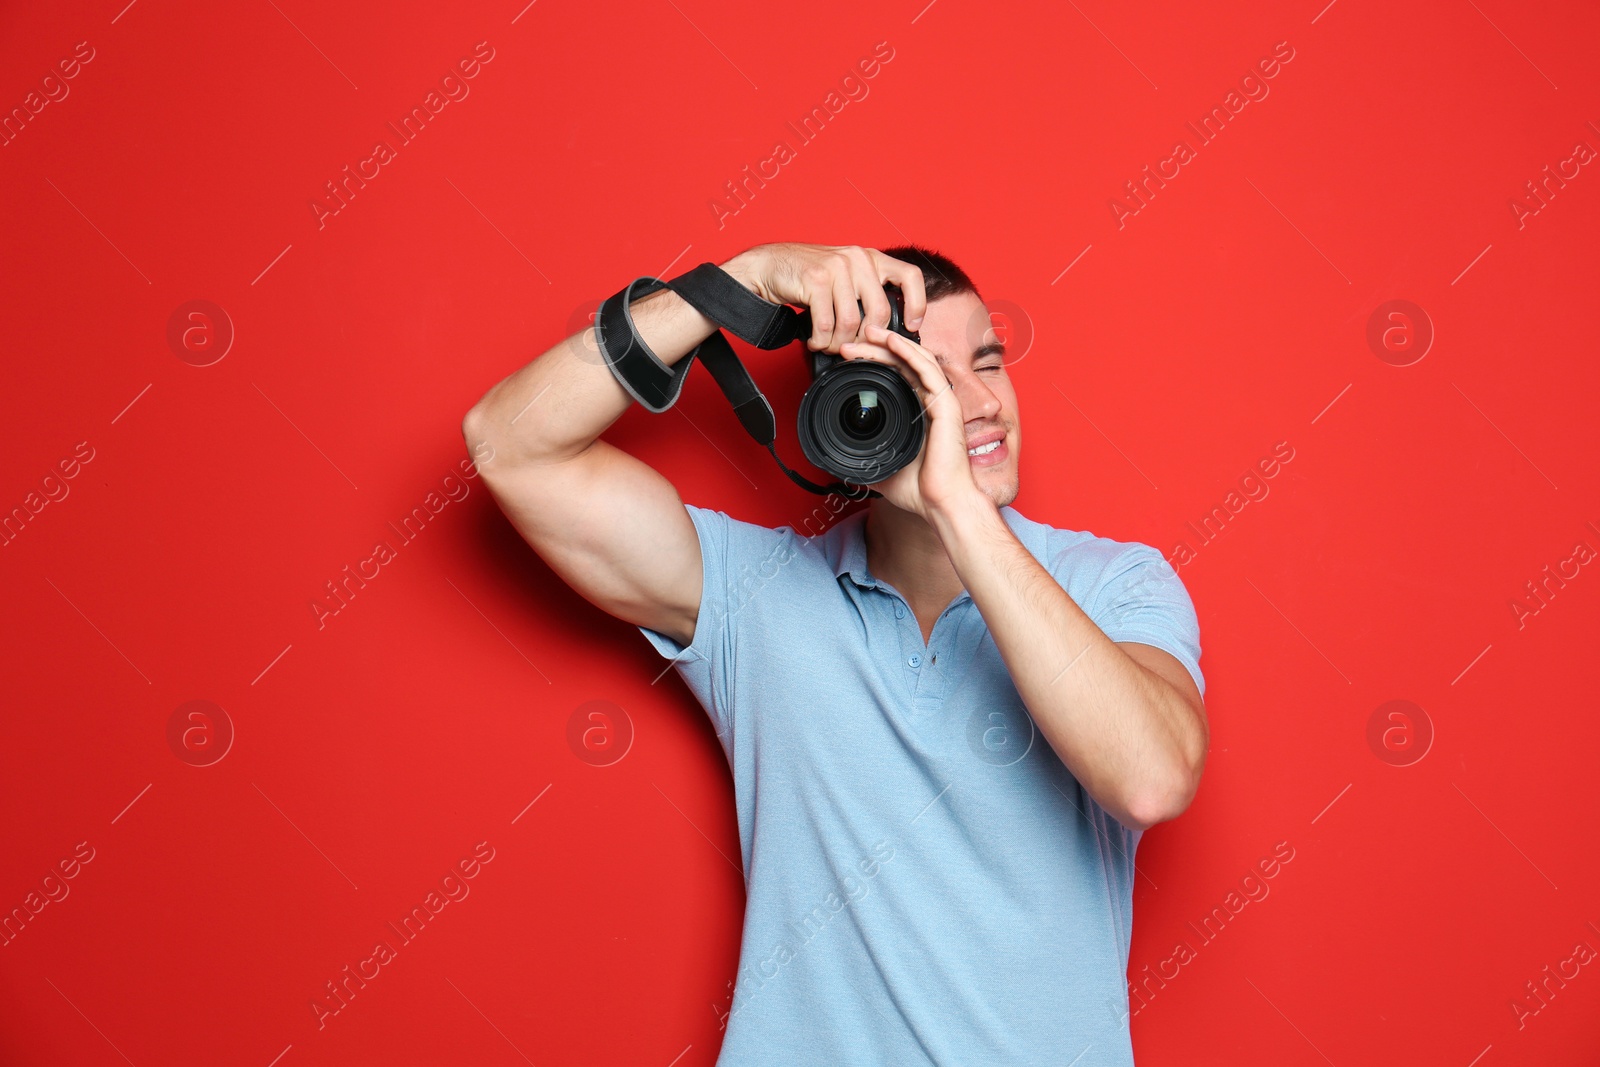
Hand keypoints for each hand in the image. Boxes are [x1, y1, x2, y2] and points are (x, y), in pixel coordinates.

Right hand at [720, 243, 926, 353]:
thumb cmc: (806, 278)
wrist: (767, 267)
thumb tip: (886, 330)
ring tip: (827, 345)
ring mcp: (838, 267)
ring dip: (838, 344)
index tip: (911, 327)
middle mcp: (858, 258)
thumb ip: (865, 295)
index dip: (917, 304)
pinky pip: (826, 325)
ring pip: (851, 322)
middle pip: (879, 312)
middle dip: (865, 339)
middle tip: (851, 349)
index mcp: (870, 258)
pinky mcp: (817, 280)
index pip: (910, 276)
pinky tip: (814, 341)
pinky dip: (820, 341)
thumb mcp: (844, 280)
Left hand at [840, 323, 982, 520]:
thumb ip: (867, 460)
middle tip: (851, 342)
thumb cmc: (922, 491)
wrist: (942, 504)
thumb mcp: (883, 470)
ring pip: (914, 360)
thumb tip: (842, 464)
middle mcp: (930, 404)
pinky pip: (928, 370)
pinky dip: (909, 352)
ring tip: (868, 332)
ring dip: (890, 343)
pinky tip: (892, 342)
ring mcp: (940, 402)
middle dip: (876, 349)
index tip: (849, 359)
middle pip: (902, 364)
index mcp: (918, 414)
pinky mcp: (946, 405)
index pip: (896, 378)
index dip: (874, 364)